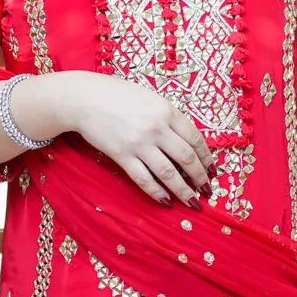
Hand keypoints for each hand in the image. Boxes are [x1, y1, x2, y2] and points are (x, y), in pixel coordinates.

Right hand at [64, 74, 214, 206]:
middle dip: (200, 177)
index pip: (195, 138)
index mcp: (167, 111)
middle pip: (186, 158)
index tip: (212, 169)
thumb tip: (185, 139)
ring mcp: (140, 143)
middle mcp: (157, 128)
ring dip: (184, 190)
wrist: (84, 99)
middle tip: (207, 190)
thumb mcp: (150, 98)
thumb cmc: (116, 95)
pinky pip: (144, 179)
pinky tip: (166, 201)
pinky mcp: (123, 156)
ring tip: (192, 202)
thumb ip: (168, 116)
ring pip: (169, 173)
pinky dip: (157, 192)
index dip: (206, 157)